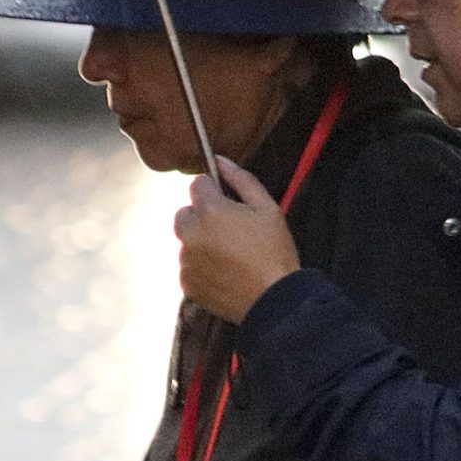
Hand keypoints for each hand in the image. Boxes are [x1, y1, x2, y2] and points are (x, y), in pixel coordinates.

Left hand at [174, 158, 300, 323]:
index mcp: (209, 210)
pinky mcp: (186, 283)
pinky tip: (226, 272)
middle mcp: (190, 234)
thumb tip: (220, 159)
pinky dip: (202, 266)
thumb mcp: (267, 207)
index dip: (215, 191)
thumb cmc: (274, 251)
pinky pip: (189, 265)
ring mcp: (186, 260)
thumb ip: (241, 179)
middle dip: (203, 216)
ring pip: (187, 240)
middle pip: (185, 212)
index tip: (230, 204)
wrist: (274, 300)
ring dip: (203, 242)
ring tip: (232, 255)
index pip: (197, 184)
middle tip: (231, 231)